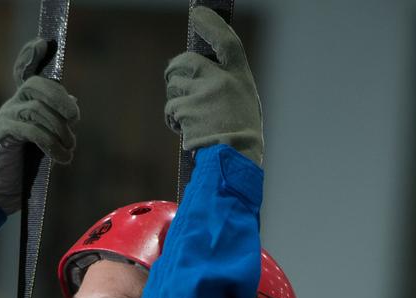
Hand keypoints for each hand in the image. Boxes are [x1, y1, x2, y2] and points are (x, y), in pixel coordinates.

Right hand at [0, 37, 79, 214]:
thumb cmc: (22, 169)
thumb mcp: (44, 142)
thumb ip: (55, 121)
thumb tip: (74, 103)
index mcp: (21, 103)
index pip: (25, 72)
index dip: (31, 56)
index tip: (43, 43)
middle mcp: (12, 105)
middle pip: (38, 86)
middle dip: (60, 99)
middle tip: (74, 118)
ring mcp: (6, 117)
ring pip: (39, 110)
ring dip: (60, 131)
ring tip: (68, 151)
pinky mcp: (4, 133)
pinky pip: (33, 130)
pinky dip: (51, 144)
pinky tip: (61, 158)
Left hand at [164, 6, 263, 167]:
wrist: (234, 163)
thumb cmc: (242, 142)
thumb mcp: (244, 107)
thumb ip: (226, 89)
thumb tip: (204, 82)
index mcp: (240, 78)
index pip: (227, 41)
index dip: (211, 25)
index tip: (198, 15)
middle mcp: (220, 80)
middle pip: (186, 62)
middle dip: (175, 71)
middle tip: (174, 82)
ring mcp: (202, 95)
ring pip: (175, 87)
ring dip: (175, 101)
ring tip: (186, 119)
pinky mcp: (186, 111)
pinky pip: (171, 110)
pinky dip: (173, 120)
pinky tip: (184, 131)